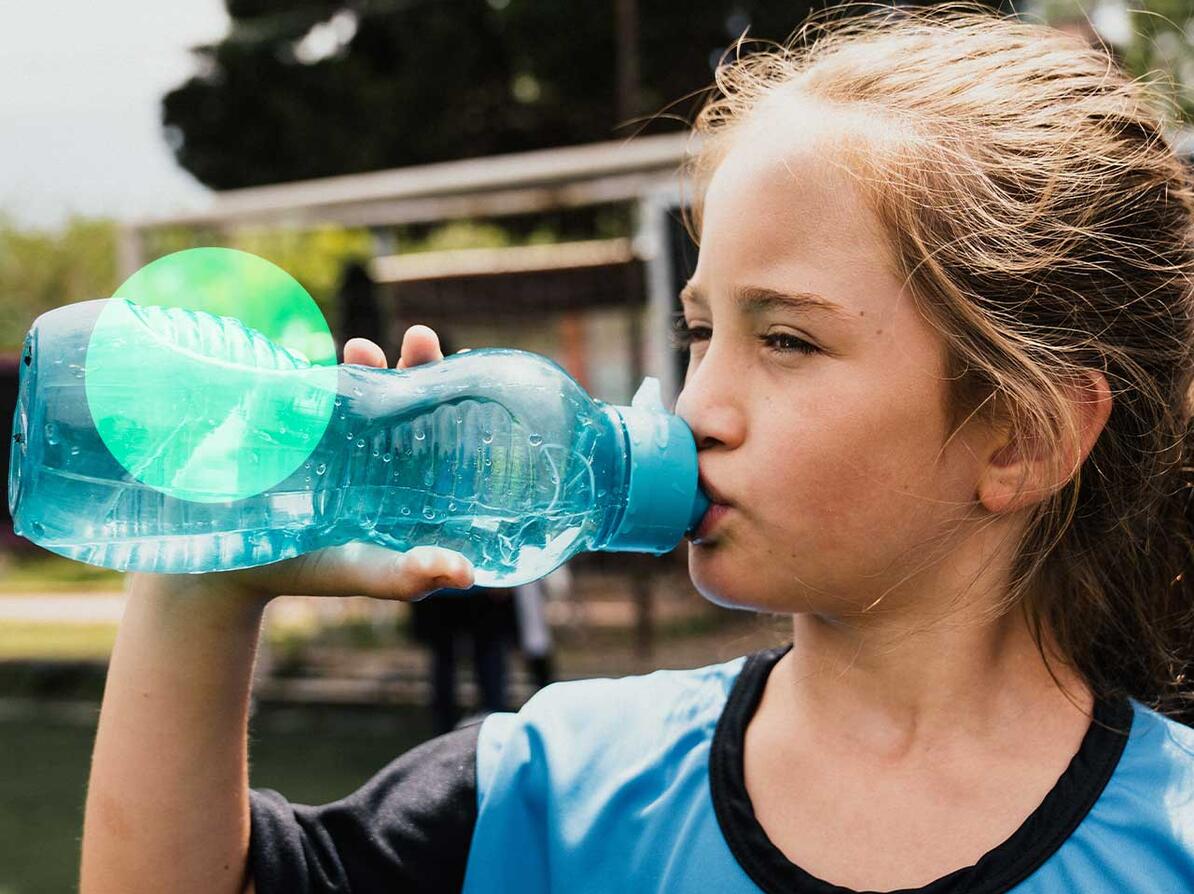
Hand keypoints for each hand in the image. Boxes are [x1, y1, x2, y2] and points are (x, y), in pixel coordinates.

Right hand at [160, 325, 474, 604]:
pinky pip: (299, 390)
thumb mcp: (362, 574)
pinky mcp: (282, 425)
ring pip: (353, 386)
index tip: (465, 373)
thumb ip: (408, 576)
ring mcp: (326, 431)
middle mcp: (369, 445)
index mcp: (401, 473)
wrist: (221, 568)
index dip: (452, 395)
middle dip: (413, 364)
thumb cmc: (304, 572)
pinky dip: (303, 376)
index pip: (436, 426)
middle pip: (401, 395)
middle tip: (420, 341)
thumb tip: (465, 574)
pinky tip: (302, 372)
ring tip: (362, 350)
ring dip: (361, 364)